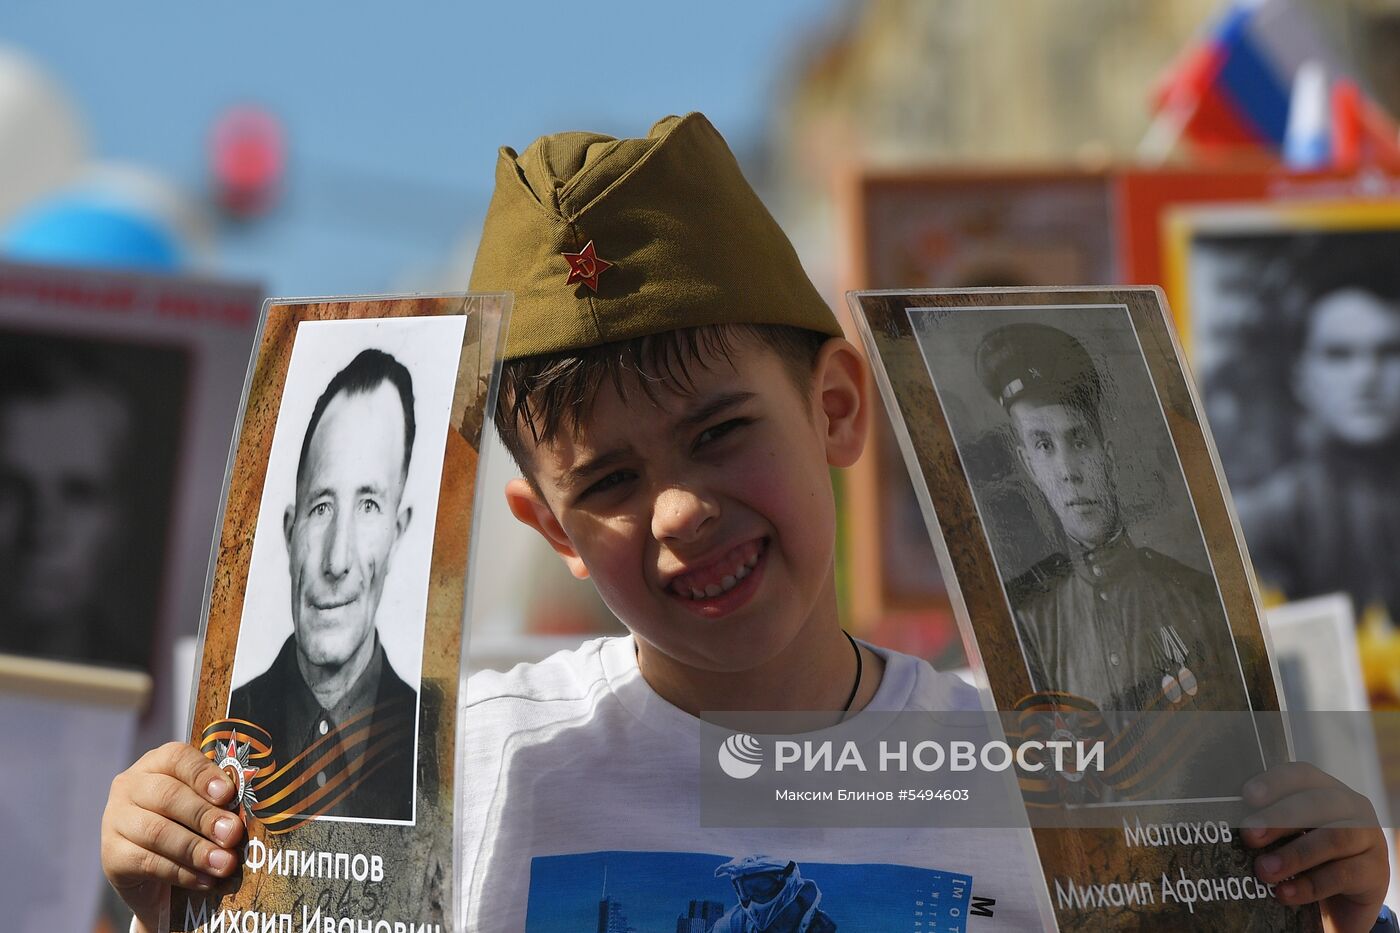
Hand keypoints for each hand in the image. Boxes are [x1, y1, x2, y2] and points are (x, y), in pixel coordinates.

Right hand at [100, 742, 245, 931]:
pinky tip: (205, 880)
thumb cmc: (187, 826)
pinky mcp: (111, 855)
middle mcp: (129, 786)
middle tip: (233, 834)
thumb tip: (241, 820)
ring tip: (225, 863)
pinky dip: (181, 872)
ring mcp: (115, 819)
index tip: (228, 794)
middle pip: (168, 796)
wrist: (155, 873)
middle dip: (205, 817)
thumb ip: (218, 804)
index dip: (203, 774)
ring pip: (157, 832)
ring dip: (196, 849)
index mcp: (156, 763)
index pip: (177, 758)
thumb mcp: (201, 807)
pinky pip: (148, 862)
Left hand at [1242, 762, 1389, 932]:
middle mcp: (1350, 807)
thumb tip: (1228, 824)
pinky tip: (1284, 894)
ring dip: (1294, 855)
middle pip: (1316, 804)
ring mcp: (1368, 838)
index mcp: (1324, 790)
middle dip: (1279, 819)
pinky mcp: (1377, 872)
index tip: (1247, 796)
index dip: (1275, 782)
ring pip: (1333, 838)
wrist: (1341, 901)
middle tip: (1249, 836)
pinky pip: (1343, 875)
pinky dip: (1309, 885)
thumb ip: (1266, 825)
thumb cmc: (1305, 858)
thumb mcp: (1285, 837)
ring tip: (1264, 871)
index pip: (1301, 775)